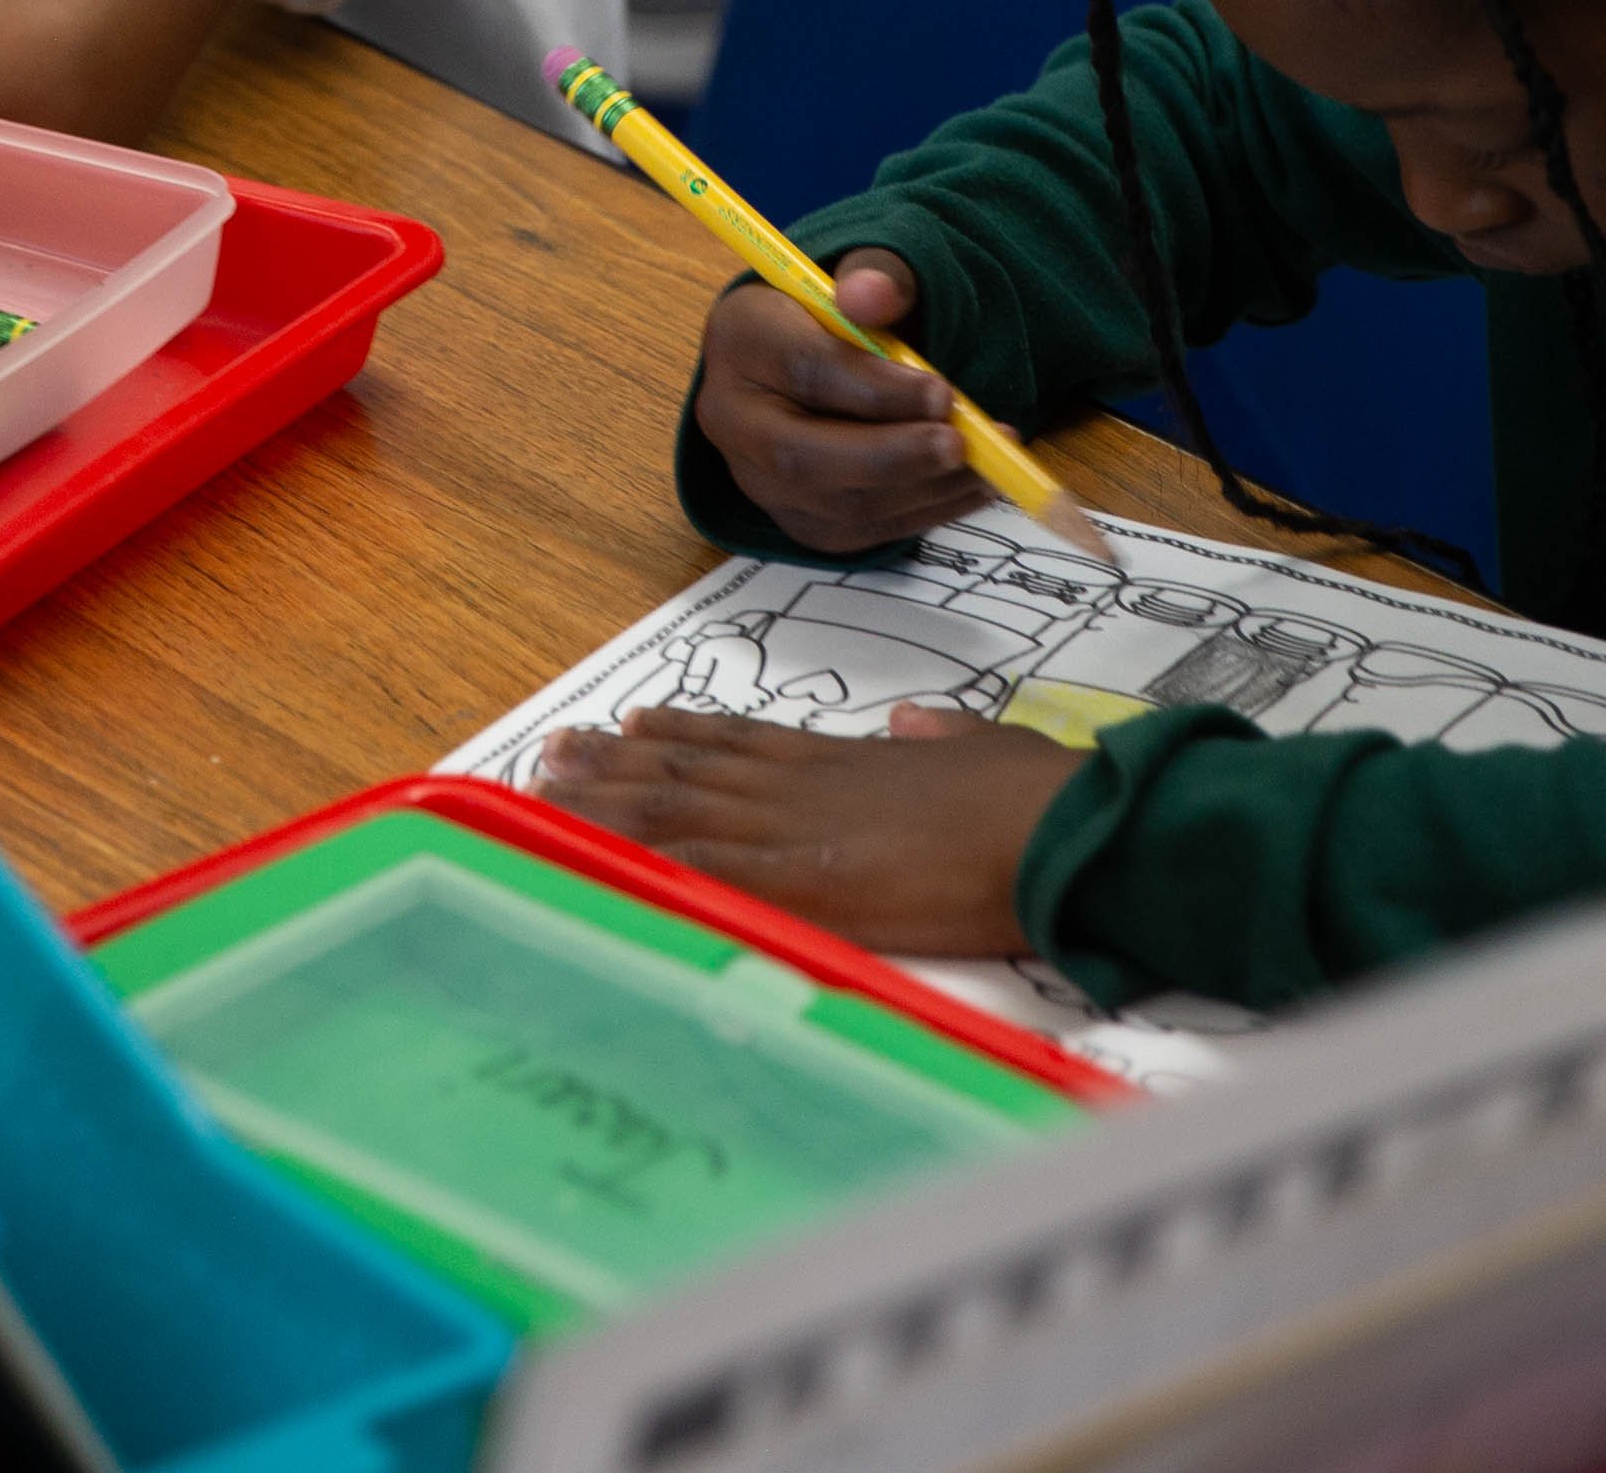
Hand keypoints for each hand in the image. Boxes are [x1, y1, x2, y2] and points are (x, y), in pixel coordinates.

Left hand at [533, 705, 1079, 953]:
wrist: (1056, 827)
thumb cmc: (1037, 795)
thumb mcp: (986, 747)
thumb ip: (943, 738)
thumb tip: (916, 724)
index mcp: (850, 763)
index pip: (745, 744)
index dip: (682, 735)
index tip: (632, 724)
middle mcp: (806, 786)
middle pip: (690, 770)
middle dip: (617, 764)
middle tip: (556, 750)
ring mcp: (796, 829)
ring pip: (677, 807)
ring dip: (607, 798)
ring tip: (550, 783)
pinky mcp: (800, 882)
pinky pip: (699, 867)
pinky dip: (640, 856)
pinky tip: (599, 850)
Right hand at [693, 254, 989, 548]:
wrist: (814, 358)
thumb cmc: (839, 312)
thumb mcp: (861, 276)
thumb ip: (876, 276)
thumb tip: (873, 296)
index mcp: (742, 339)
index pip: (803, 371)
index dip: (875, 389)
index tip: (942, 392)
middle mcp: (734, 420)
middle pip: (803, 458)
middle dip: (893, 457)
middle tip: (961, 444)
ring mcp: (761, 480)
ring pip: (839, 506)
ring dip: (924, 489)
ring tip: (989, 462)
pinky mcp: (799, 520)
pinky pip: (864, 532)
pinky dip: (927, 512)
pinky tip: (972, 486)